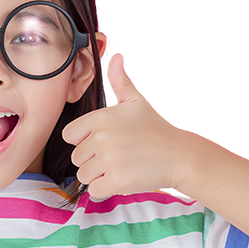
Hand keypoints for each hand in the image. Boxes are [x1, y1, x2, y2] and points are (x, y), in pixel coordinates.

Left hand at [62, 50, 187, 198]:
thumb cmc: (154, 130)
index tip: (102, 142)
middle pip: (76, 158)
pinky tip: (122, 179)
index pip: (69, 135)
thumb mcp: (136, 102)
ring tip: (120, 167)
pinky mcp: (117, 181)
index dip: (83, 141)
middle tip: (117, 157)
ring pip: (83, 176)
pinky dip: (105, 190)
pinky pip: (94, 191)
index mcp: (101, 118)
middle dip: (92, 161)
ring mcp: (109, 160)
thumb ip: (120, 81)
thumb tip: (117, 56)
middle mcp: (103, 138)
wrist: (179, 156)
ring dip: (98, 177)